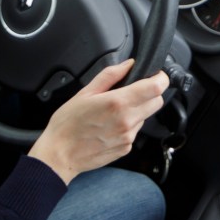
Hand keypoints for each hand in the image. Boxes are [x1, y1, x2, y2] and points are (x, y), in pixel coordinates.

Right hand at [27, 60, 168, 184]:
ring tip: (112, 112)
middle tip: (131, 91)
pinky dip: (128, 125)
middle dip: (150, 93)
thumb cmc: (67, 124)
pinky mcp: (126, 148)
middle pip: (157, 101)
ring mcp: (128, 137)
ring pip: (145, 116)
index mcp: (118, 103)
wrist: (60, 154)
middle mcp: (127, 121)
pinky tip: (109, 125)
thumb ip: (110, 75)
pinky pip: (135, 131)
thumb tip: (128, 65)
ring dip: (136, 110)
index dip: (159, 77)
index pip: (156, 87)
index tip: (154, 75)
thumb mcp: (85, 92)